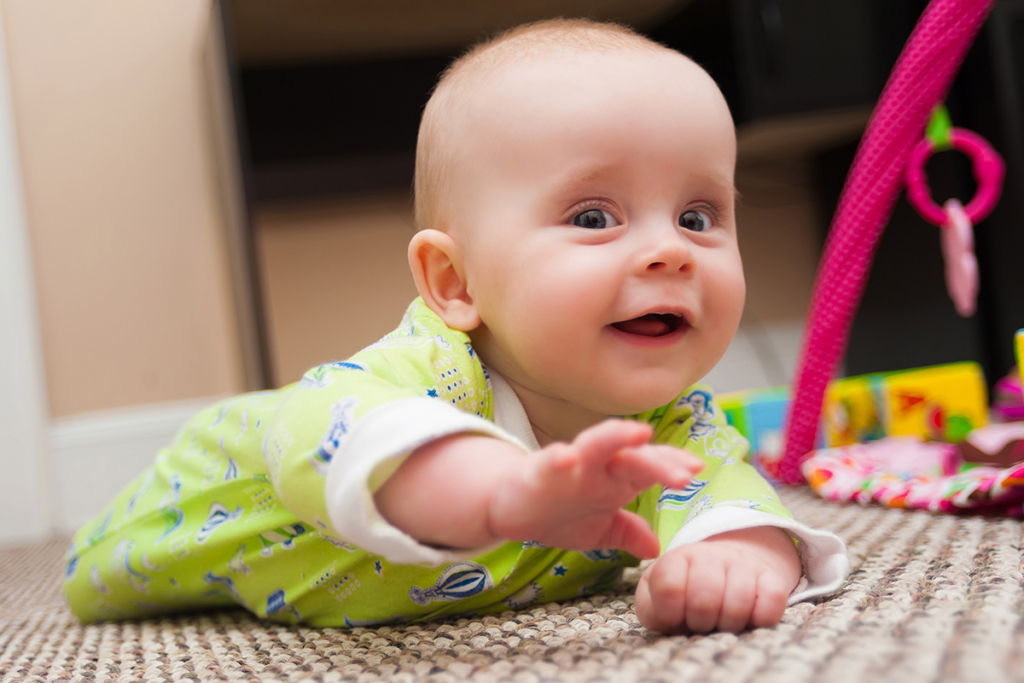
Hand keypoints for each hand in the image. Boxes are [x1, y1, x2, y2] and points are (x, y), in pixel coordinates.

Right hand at [488, 419, 703, 558]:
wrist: (507, 507)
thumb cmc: (556, 512)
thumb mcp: (597, 531)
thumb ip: (627, 532)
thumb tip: (656, 548)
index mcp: (614, 478)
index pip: (650, 467)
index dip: (672, 466)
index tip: (697, 472)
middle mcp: (597, 466)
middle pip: (632, 456)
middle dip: (658, 461)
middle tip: (684, 473)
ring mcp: (569, 465)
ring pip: (596, 443)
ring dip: (617, 437)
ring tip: (639, 432)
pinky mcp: (539, 470)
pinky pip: (550, 460)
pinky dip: (558, 457)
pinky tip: (567, 458)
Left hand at [634, 526, 801, 632]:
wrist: (726, 570)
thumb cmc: (686, 594)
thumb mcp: (657, 599)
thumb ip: (653, 610)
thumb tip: (669, 620)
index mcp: (676, 559)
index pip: (668, 587)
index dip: (671, 612)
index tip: (675, 615)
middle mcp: (709, 555)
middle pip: (704, 600)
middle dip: (700, 622)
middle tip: (701, 622)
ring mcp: (743, 563)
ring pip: (737, 605)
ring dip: (728, 624)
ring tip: (722, 621)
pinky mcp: (772, 579)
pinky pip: (770, 605)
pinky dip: (759, 620)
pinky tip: (748, 618)